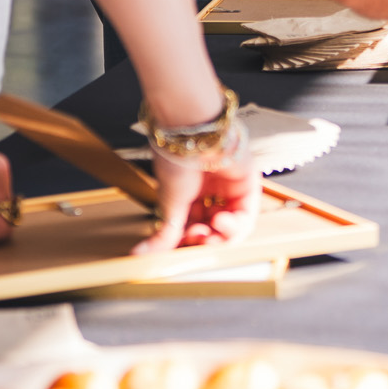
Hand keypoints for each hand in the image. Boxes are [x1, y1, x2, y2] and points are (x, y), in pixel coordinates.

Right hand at [134, 149, 260, 253]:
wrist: (191, 133)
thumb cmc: (177, 157)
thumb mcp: (169, 202)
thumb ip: (164, 233)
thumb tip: (139, 255)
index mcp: (190, 195)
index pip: (193, 229)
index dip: (189, 242)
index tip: (182, 246)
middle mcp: (212, 193)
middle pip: (214, 231)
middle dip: (206, 242)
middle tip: (198, 242)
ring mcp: (231, 190)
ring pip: (232, 228)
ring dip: (221, 237)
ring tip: (210, 233)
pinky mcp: (248, 185)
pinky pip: (247, 215)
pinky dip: (235, 226)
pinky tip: (221, 222)